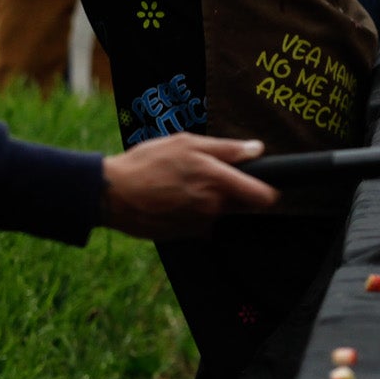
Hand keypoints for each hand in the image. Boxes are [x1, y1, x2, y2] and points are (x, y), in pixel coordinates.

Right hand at [100, 133, 279, 239]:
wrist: (111, 194)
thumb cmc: (148, 163)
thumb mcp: (187, 143)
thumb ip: (227, 149)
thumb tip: (257, 149)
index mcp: (217, 181)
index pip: (263, 198)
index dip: (269, 192)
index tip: (266, 186)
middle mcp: (212, 206)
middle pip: (241, 205)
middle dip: (233, 193)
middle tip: (208, 176)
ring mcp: (198, 224)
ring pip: (219, 213)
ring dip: (210, 202)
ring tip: (183, 186)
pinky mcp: (184, 235)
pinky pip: (200, 223)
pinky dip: (193, 213)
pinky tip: (173, 200)